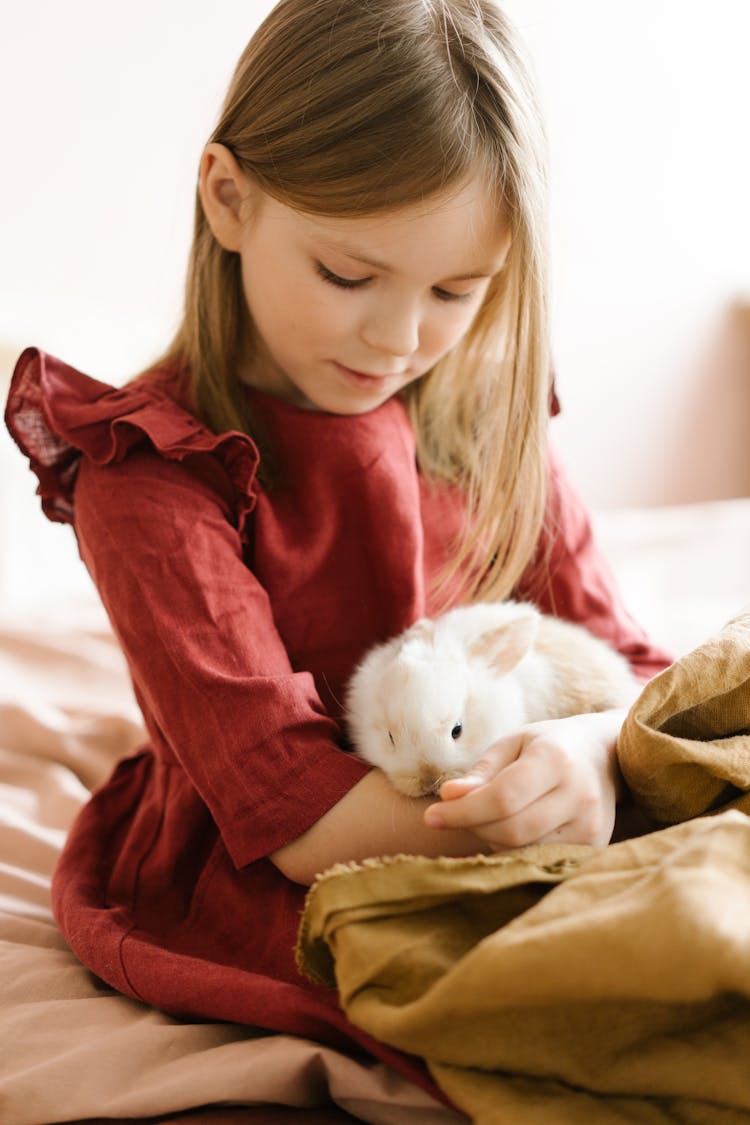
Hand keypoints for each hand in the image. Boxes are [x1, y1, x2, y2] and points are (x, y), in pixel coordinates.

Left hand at [423, 710, 625, 849]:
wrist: (604, 755)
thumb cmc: (548, 745)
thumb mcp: (512, 743)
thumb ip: (482, 772)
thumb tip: (449, 797)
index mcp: (556, 760)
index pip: (502, 798)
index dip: (462, 812)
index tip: (431, 816)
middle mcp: (579, 796)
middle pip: (511, 831)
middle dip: (473, 826)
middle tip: (455, 813)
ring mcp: (591, 826)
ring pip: (522, 850)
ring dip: (492, 838)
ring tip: (490, 813)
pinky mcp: (594, 847)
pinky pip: (539, 858)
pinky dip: (514, 848)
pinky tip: (512, 826)